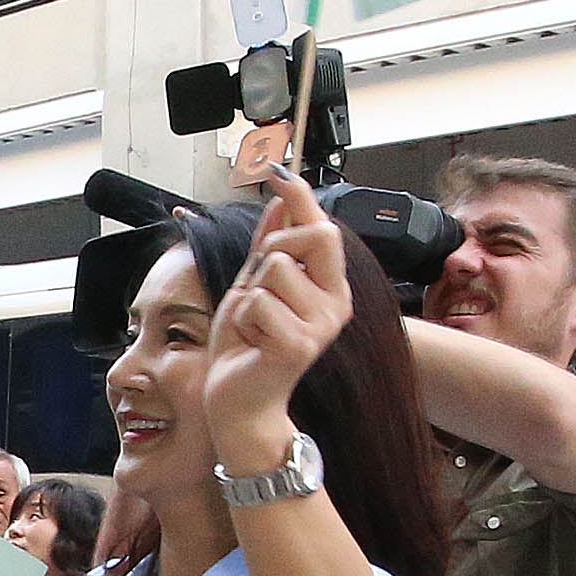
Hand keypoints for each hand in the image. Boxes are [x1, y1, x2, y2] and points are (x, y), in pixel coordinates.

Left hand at [202, 167, 352, 475]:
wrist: (240, 404)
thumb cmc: (247, 349)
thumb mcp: (253, 287)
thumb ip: (268, 246)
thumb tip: (281, 200)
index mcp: (329, 287)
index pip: (322, 227)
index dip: (301, 196)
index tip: (279, 172)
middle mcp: (335, 303)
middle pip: (313, 234)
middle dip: (273, 248)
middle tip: (256, 286)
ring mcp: (321, 324)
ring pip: (274, 268)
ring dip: (250, 293)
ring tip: (254, 325)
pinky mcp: (300, 343)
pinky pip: (258, 301)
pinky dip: (243, 318)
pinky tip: (252, 343)